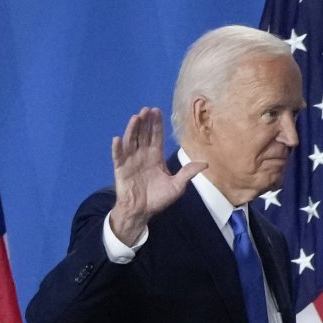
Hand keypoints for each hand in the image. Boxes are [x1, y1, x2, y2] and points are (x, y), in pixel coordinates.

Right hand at [108, 107, 205, 244]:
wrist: (142, 212)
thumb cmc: (158, 199)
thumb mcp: (177, 186)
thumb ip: (188, 173)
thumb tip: (206, 163)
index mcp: (155, 156)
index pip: (156, 136)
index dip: (156, 124)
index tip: (157, 111)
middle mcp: (142, 155)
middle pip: (143, 134)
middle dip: (145, 122)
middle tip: (146, 110)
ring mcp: (131, 160)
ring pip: (131, 141)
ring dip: (132, 130)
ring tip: (135, 118)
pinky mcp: (121, 169)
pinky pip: (118, 157)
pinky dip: (117, 148)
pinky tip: (117, 139)